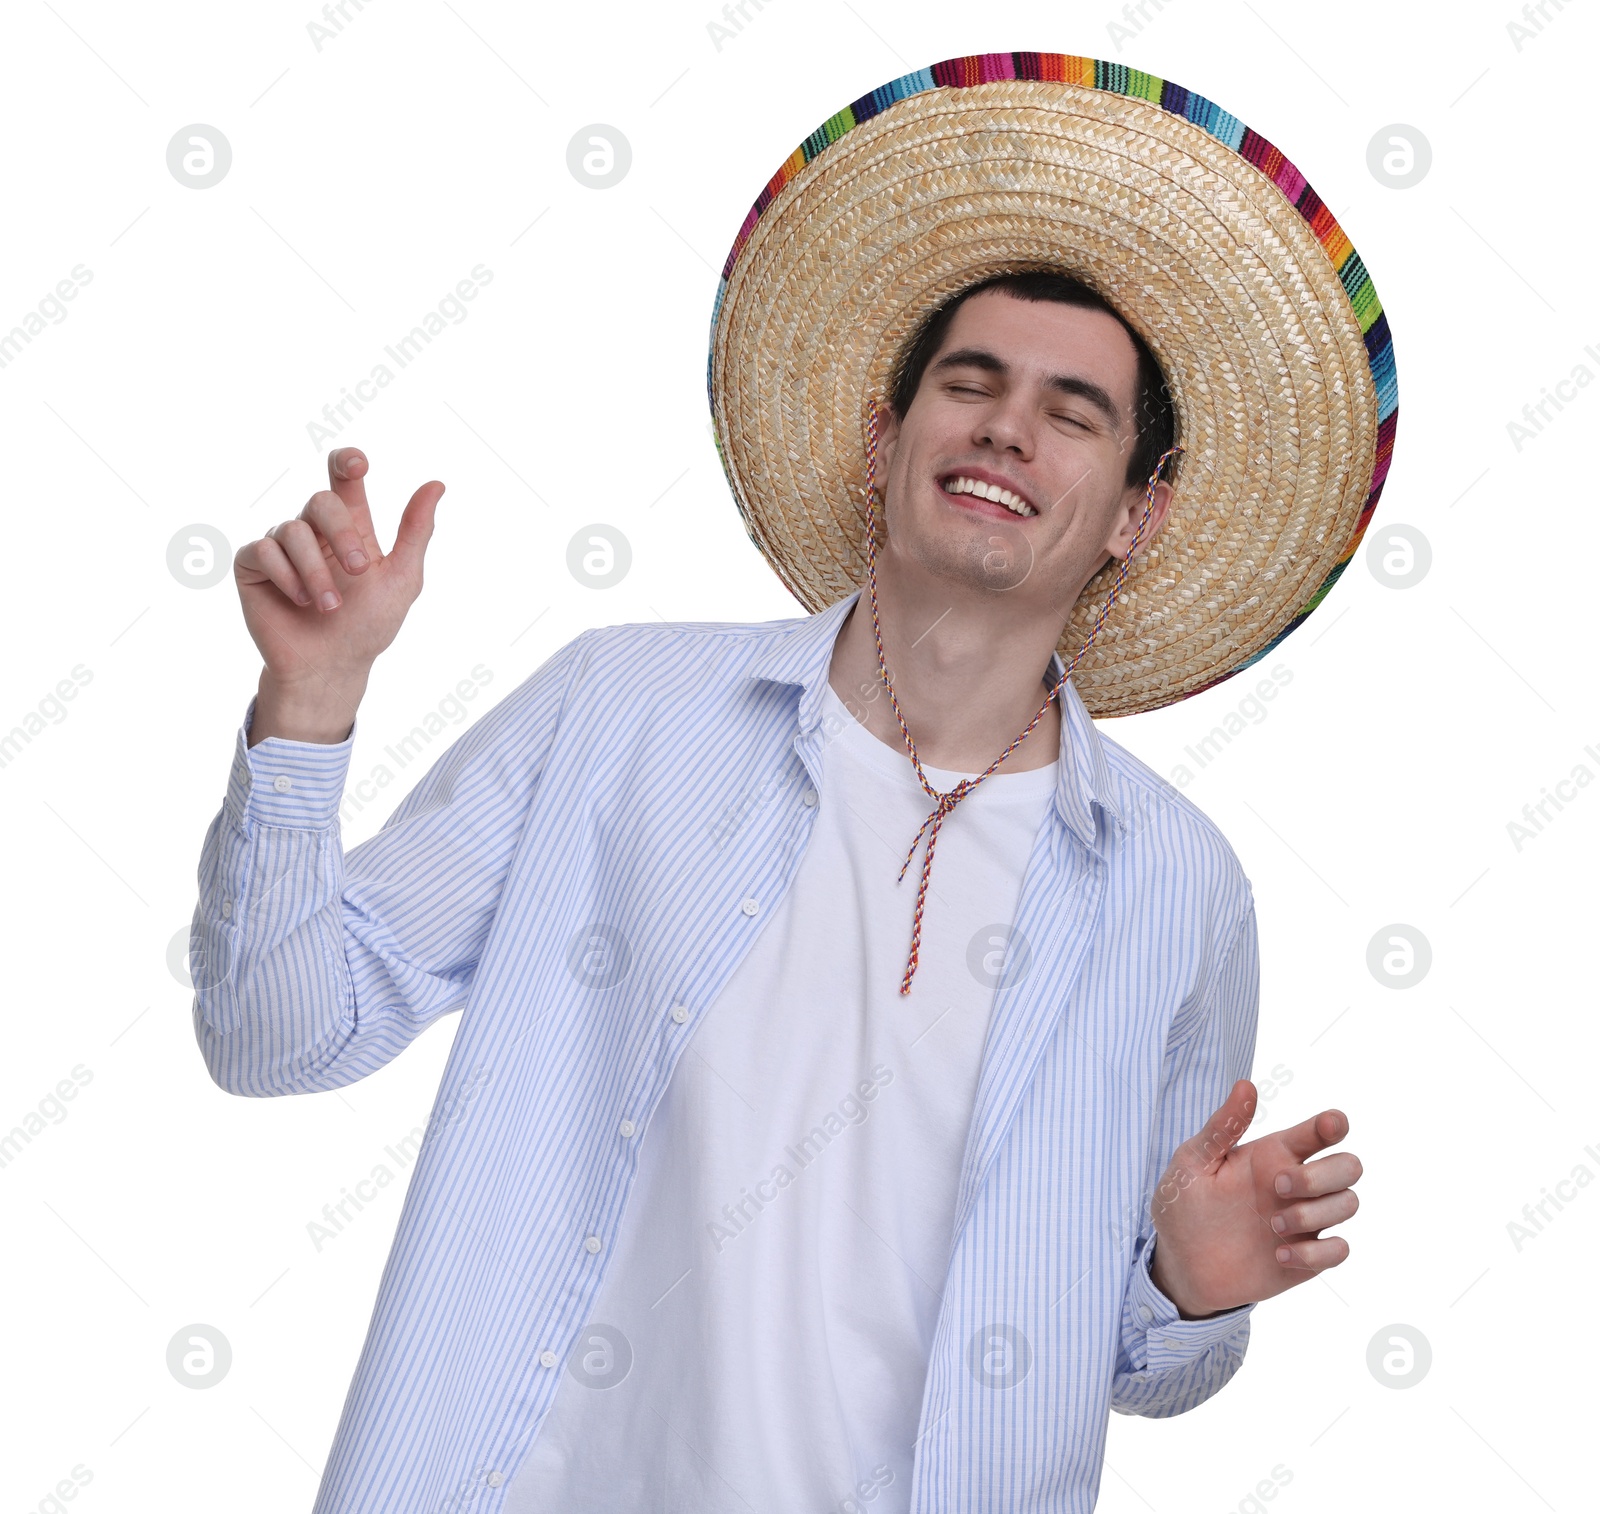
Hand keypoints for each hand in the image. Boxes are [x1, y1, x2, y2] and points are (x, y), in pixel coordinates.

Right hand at [234, 447, 443, 689]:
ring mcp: (280, 546)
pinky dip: (285, 575)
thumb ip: (416, 531)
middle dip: (342, 534)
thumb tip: (437, 484)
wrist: (332, 666)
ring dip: (316, 571)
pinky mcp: (252, 565)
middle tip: (359, 571)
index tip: (358, 465)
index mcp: (350, 527)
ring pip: (292, 530)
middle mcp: (313, 530)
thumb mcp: (402, 578)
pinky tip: (299, 601)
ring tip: (330, 606)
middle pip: (321, 501)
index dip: (346, 461)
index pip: (344, 480)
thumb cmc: (368, 625)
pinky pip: (262, 550)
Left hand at [1147, 1079, 1361, 1317]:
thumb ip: (1222, 1127)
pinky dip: (1317, 1253)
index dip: (1333, 1124)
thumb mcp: (1193, 1162)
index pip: (1319, 1132)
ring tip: (1272, 1226)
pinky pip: (1339, 1250)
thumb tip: (1246, 1085)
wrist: (1179, 1263)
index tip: (1328, 1125)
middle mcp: (1296, 1184)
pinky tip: (1279, 1256)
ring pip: (1348, 1204)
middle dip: (1322, 1175)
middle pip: (1348, 1166)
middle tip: (1279, 1186)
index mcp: (1272, 1155)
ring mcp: (1304, 1221)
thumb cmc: (1184, 1205)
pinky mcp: (1306, 1257)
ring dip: (1315, 1214)